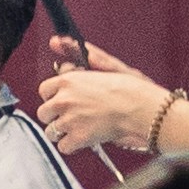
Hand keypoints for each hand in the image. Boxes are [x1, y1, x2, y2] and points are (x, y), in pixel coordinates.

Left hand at [34, 40, 175, 158]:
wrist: (144, 110)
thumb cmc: (132, 89)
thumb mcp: (108, 65)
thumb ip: (81, 54)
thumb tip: (58, 41)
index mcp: (68, 81)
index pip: (44, 90)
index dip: (55, 96)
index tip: (66, 100)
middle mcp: (64, 100)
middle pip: (44, 112)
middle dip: (56, 115)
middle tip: (74, 116)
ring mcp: (69, 120)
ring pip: (51, 131)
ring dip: (62, 132)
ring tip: (80, 128)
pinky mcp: (78, 138)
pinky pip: (63, 146)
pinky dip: (73, 145)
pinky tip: (85, 138)